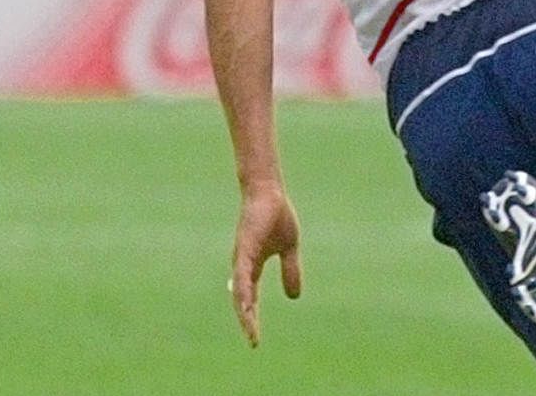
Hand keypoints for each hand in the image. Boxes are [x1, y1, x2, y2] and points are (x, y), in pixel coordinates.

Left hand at [229, 185, 302, 346]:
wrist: (269, 192)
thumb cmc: (275, 216)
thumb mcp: (289, 248)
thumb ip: (290, 270)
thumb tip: (294, 296)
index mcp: (252, 266)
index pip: (251, 298)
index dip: (252, 318)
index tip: (255, 339)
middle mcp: (243, 265)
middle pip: (242, 300)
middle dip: (248, 321)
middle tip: (253, 342)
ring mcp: (242, 257)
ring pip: (241, 291)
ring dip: (245, 311)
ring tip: (250, 331)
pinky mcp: (245, 248)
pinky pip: (243, 274)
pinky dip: (244, 290)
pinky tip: (246, 304)